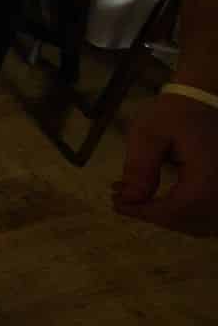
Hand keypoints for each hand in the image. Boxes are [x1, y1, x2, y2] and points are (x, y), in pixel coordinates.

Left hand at [114, 91, 217, 235]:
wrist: (208, 100)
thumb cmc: (177, 113)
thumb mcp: (149, 132)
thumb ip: (140, 167)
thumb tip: (129, 200)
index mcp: (208, 179)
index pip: (176, 211)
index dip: (145, 212)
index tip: (117, 204)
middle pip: (189, 223)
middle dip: (154, 215)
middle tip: (123, 199)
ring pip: (201, 225)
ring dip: (169, 217)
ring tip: (138, 198)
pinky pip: (210, 217)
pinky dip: (185, 215)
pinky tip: (162, 200)